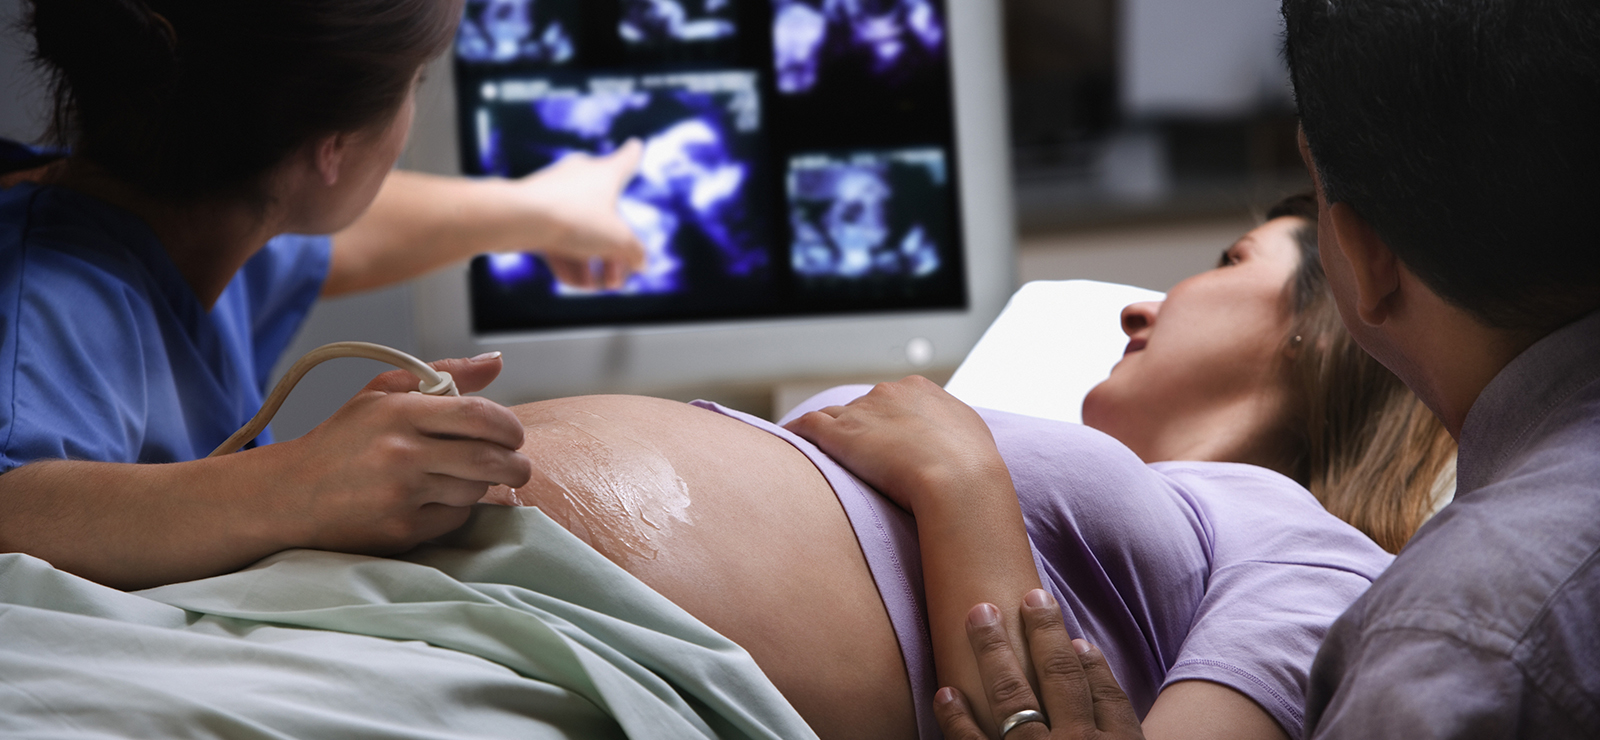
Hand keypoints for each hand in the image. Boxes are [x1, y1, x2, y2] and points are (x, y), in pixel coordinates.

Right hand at [272, 354, 532, 554]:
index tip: (513, 435)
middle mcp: (401, 453)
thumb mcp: (383, 394)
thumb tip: (496, 363)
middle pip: (489, 460)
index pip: (479, 415)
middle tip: (516, 464)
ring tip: (463, 477)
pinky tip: (434, 499)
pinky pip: (453, 519)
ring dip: (480, 485)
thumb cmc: (342, 441)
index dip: (509, 426)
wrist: (289, 494)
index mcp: (399, 412)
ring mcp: (400, 495)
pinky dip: (455, 509)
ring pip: (474, 491)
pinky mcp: (399, 530)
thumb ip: (444, 374)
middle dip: (515, 464)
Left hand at [513, 139, 647, 289]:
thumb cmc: (573, 218)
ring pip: (579, 231)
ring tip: (594, 286)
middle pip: (605, 216)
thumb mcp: (618, 241)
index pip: (627, 159)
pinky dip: (567, 258)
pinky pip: (556, 236)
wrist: (519, 219)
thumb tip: (639, 261)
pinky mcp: (533, 211)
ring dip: (590, 262)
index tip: (636, 145)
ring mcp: (554, 193)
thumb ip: (635, 252)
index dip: (634, 155)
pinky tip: (573, 282)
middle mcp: (580, 177)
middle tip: (616, 280)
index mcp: (606, 173)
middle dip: (612, 252)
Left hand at [782, 376, 1008, 511]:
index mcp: (920, 389)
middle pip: (862, 408)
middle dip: (858, 427)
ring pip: (833, 416)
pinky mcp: (838, 433)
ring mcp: (861, 412)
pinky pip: (807, 426)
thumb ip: (953, 430)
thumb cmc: (972, 467)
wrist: (958, 479)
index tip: (885, 442)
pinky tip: (786, 441)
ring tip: (815, 450)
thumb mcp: (971, 436)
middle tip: (858, 455)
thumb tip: (952, 440)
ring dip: (825, 431)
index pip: (892, 401)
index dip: (887, 423)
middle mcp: (888, 393)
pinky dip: (795, 432)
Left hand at [936, 591, 1144, 739]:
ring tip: (980, 615)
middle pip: (1060, 677)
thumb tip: (1101, 690)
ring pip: (1013, 696)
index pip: (1106, 694)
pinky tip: (945, 693)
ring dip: (993, 651)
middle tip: (1033, 596)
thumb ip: (1118, 735)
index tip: (1077, 640)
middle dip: (1044, 632)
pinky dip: (956, 718)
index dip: (1092, 664)